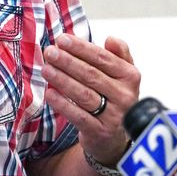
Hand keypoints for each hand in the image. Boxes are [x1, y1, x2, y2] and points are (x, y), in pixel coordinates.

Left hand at [43, 35, 140, 163]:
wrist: (113, 136)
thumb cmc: (112, 97)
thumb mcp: (121, 74)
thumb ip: (118, 54)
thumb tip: (111, 39)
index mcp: (130, 76)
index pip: (103, 58)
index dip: (81, 48)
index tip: (62, 39)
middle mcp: (125, 96)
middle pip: (92, 75)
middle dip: (68, 61)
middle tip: (50, 52)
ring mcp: (114, 116)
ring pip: (84, 94)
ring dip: (62, 80)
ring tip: (46, 69)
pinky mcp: (100, 132)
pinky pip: (79, 116)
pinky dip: (63, 104)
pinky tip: (49, 93)